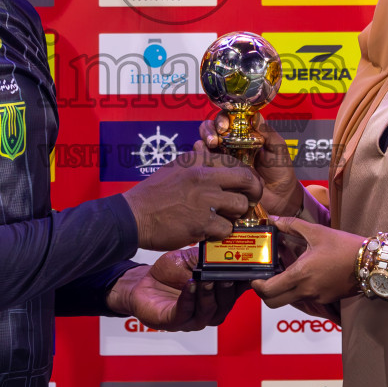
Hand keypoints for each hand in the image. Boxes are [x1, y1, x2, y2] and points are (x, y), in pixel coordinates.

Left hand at [107, 248, 245, 330]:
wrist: (142, 282)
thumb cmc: (169, 273)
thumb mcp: (193, 259)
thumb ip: (210, 256)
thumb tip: (228, 243)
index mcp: (217, 296)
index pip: (237, 291)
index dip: (245, 282)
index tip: (250, 270)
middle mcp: (208, 311)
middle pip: (225, 305)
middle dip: (227, 290)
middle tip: (228, 275)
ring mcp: (191, 319)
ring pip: (207, 312)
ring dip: (209, 295)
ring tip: (207, 280)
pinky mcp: (172, 322)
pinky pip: (184, 313)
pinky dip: (189, 299)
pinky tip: (190, 285)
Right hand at [122, 142, 263, 250]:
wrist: (134, 216)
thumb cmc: (152, 194)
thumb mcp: (174, 168)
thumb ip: (196, 162)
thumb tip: (209, 154)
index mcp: (198, 163)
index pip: (235, 163)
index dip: (246, 175)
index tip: (247, 184)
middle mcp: (204, 178)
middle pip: (246, 182)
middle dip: (253, 192)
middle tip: (249, 201)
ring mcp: (204, 202)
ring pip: (240, 207)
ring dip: (235, 214)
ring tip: (224, 217)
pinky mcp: (202, 224)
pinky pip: (226, 228)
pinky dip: (220, 232)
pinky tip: (209, 230)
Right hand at [198, 112, 305, 216]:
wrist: (280, 198)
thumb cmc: (280, 171)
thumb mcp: (278, 149)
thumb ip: (269, 133)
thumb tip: (255, 117)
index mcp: (244, 134)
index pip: (228, 119)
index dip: (223, 119)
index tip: (224, 126)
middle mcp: (230, 144)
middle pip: (211, 129)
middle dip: (208, 130)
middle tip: (213, 140)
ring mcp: (222, 159)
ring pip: (203, 144)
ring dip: (202, 143)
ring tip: (210, 149)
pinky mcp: (218, 174)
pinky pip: (204, 164)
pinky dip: (202, 161)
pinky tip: (208, 164)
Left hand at [251, 217, 363, 308]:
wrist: (371, 263)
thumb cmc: (344, 246)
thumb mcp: (317, 231)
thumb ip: (291, 225)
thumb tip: (273, 219)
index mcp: (300, 275)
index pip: (269, 290)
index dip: (256, 286)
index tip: (254, 277)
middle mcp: (306, 291)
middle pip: (274, 303)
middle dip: (264, 294)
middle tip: (264, 279)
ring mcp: (316, 298)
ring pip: (289, 301)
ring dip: (281, 291)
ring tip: (283, 272)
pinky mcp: (326, 299)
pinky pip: (305, 299)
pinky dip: (298, 290)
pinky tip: (303, 274)